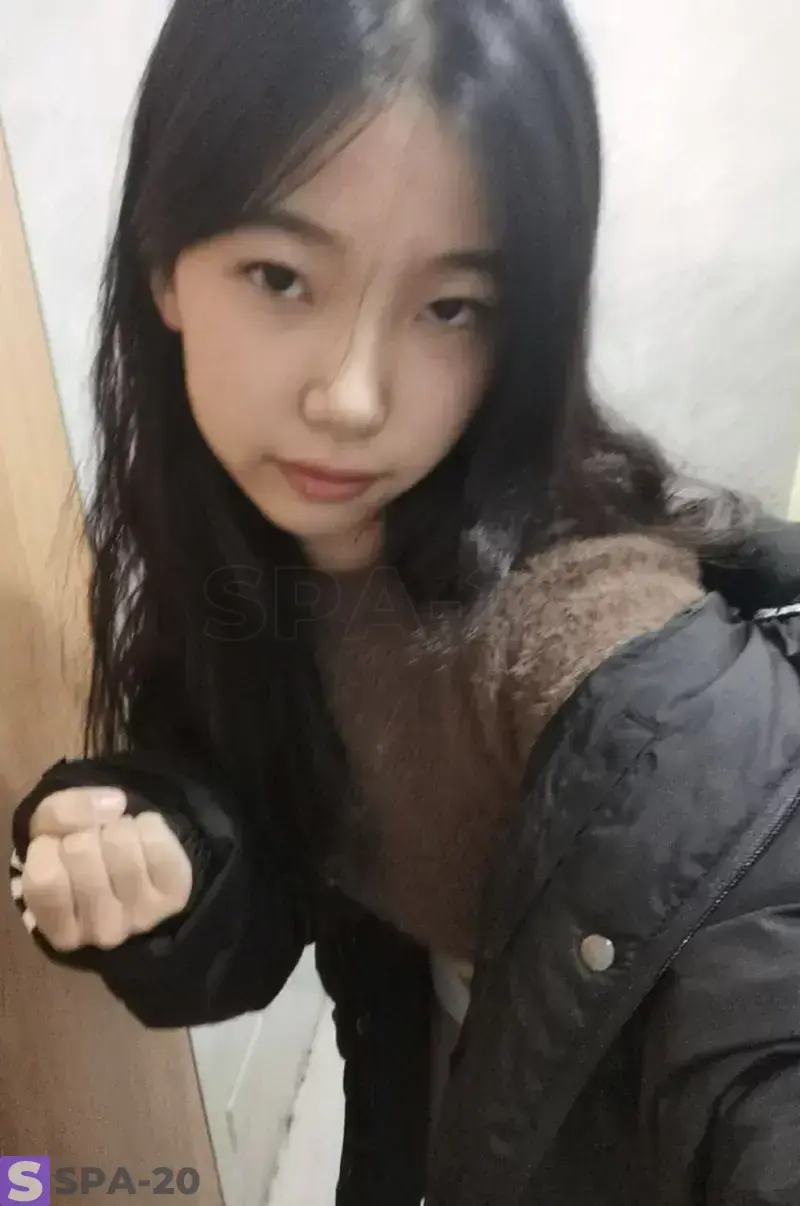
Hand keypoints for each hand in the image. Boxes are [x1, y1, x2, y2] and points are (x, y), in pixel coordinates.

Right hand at [18, 787, 192, 950]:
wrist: (135, 864)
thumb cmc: (76, 857)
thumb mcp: (47, 832)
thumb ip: (59, 813)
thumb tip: (114, 804)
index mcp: (60, 932)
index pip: (45, 879)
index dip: (48, 846)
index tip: (58, 847)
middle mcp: (101, 932)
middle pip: (81, 852)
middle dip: (84, 831)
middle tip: (93, 842)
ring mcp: (141, 916)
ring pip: (120, 843)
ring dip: (117, 826)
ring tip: (117, 840)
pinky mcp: (174, 895)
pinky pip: (156, 842)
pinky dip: (148, 825)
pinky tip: (141, 838)